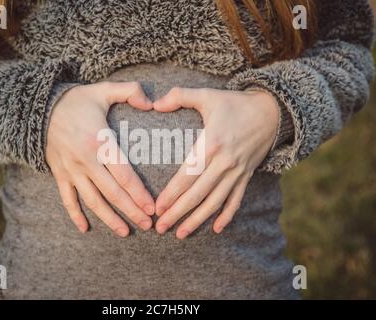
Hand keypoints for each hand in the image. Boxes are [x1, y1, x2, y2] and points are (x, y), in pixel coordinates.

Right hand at [46, 82, 154, 236]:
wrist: (39, 108)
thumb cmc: (77, 100)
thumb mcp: (103, 90)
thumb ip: (130, 91)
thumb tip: (151, 103)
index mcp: (99, 142)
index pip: (124, 175)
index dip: (139, 194)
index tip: (152, 207)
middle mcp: (85, 161)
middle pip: (112, 193)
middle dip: (131, 211)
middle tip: (148, 225)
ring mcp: (70, 170)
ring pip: (92, 201)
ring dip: (108, 218)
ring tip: (124, 232)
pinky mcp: (59, 174)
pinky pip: (67, 199)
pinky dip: (75, 215)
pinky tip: (85, 229)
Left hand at [153, 87, 279, 238]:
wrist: (273, 111)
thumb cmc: (235, 103)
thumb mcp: (208, 95)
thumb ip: (180, 96)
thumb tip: (155, 104)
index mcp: (212, 144)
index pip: (188, 175)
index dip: (172, 194)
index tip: (157, 208)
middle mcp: (225, 162)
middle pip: (198, 194)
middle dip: (178, 213)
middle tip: (160, 227)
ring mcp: (237, 172)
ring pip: (215, 202)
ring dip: (198, 220)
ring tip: (181, 234)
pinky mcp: (247, 176)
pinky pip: (236, 200)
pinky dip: (227, 216)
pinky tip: (216, 229)